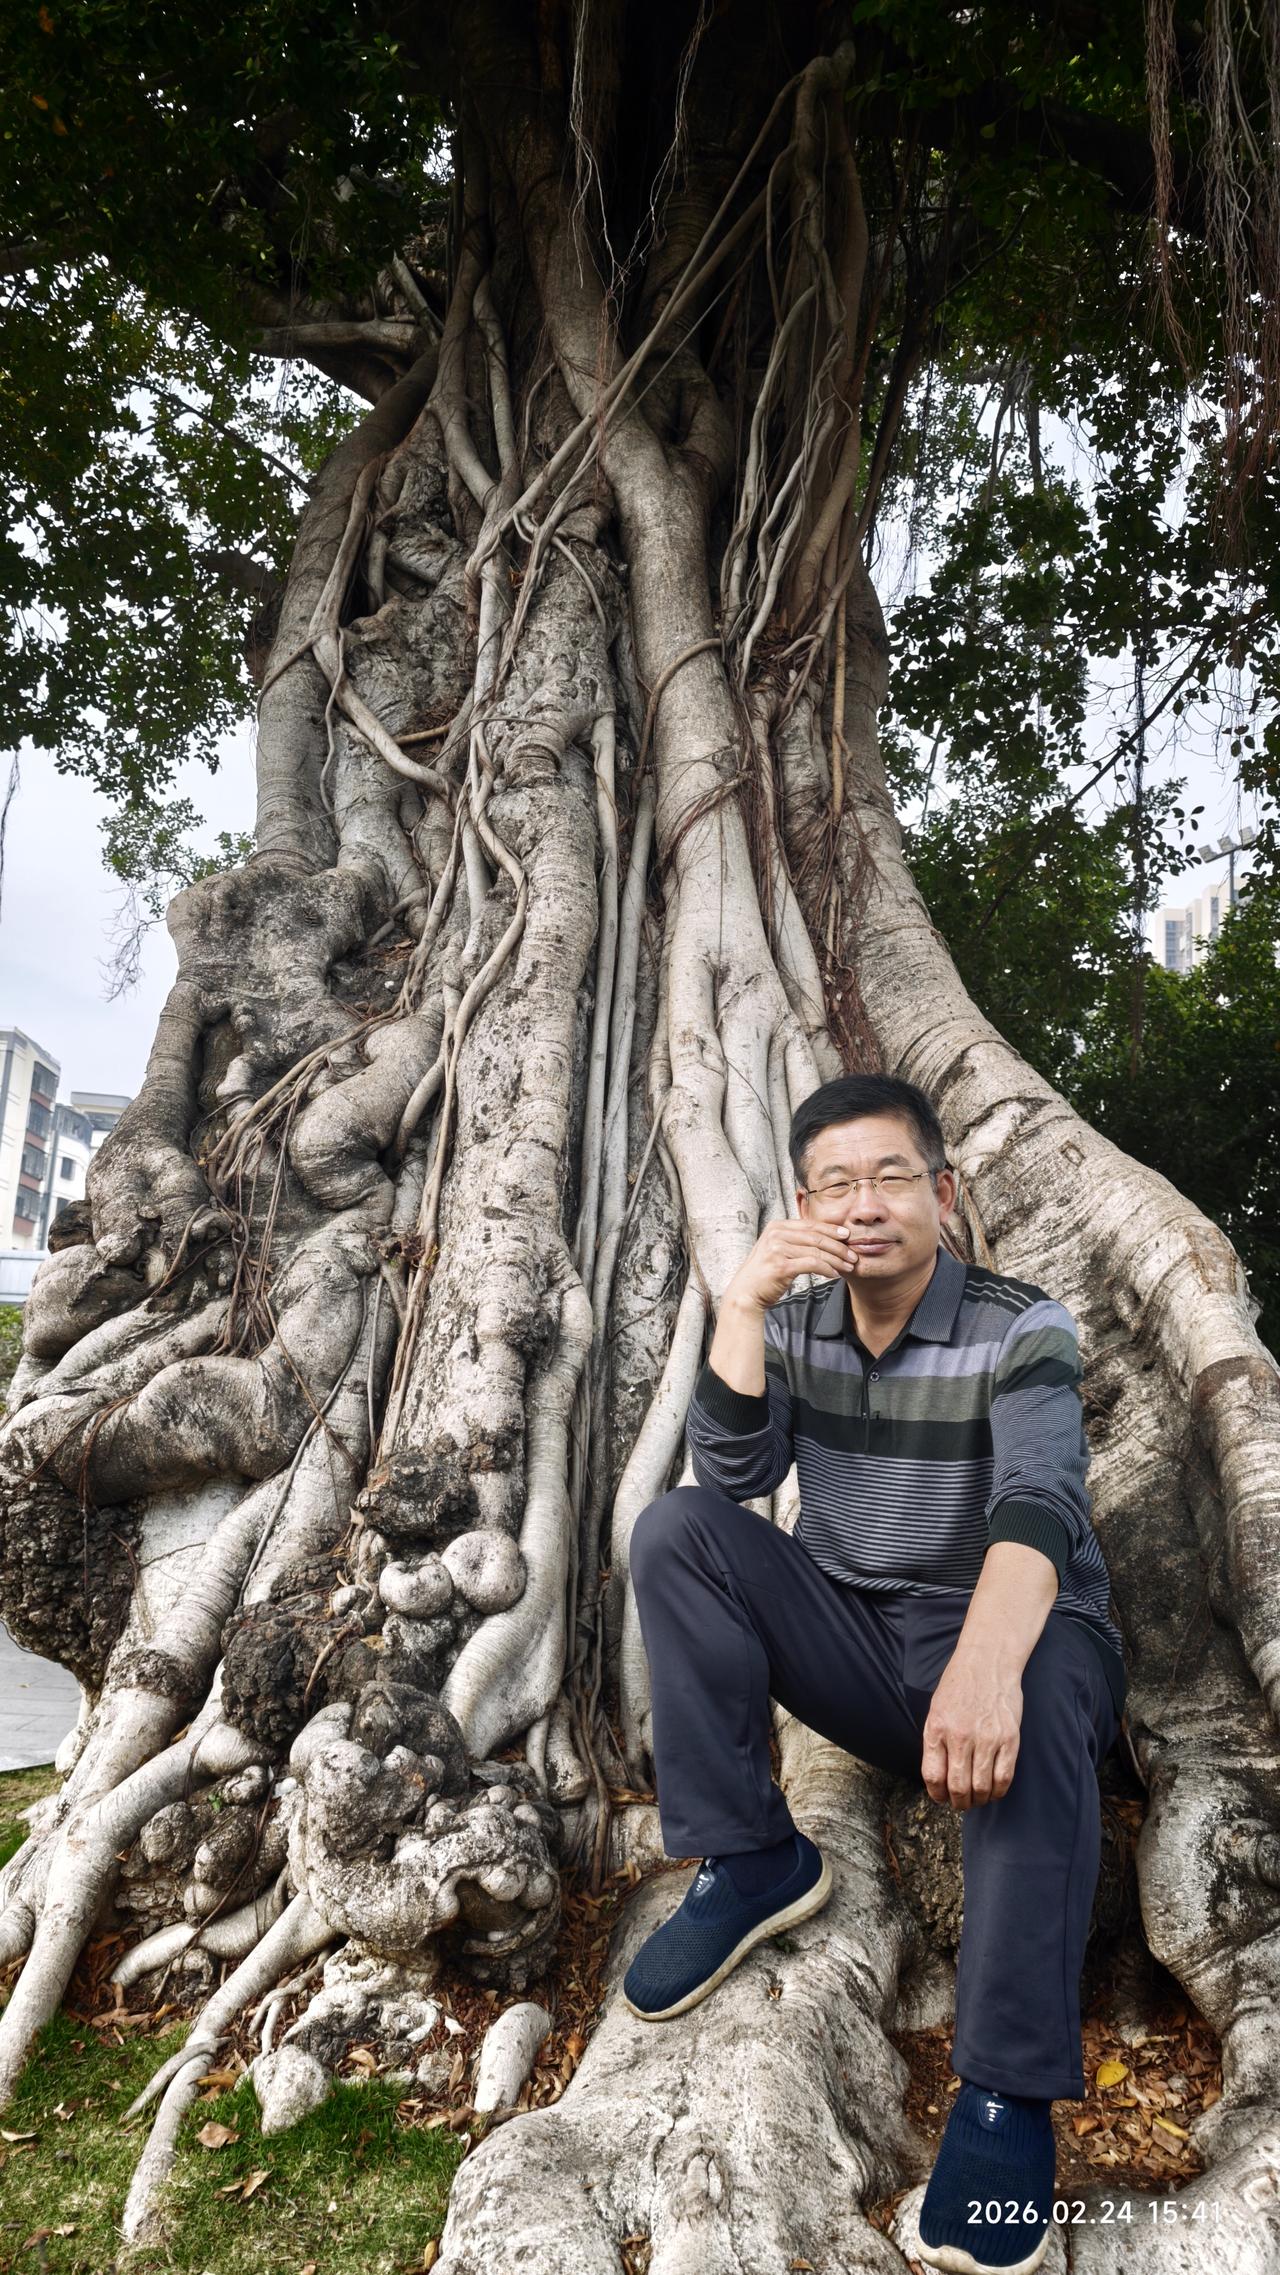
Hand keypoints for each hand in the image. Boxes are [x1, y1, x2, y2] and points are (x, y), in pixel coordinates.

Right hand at [726, 1215, 857, 1311]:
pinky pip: (812, 1264)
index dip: (831, 1230)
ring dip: (836, 1259)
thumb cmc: (765, 1273)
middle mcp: (776, 1234)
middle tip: (853, 1255)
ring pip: (816, 1251)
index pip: (810, 1225)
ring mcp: (777, 1249)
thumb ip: (796, 1241)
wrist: (746, 1293)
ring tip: (848, 1266)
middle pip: (816, 1237)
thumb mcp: (778, 1250)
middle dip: (838, 1246)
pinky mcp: (781, 1265)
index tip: (847, 1237)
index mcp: (777, 1226)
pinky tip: (835, 1274)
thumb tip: (825, 1238)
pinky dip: (827, 1269)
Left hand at [920, 1648, 1022, 1809]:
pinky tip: (994, 1790)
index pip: (934, 1776)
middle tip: (961, 1803)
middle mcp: (961, 1735)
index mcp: (938, 1728)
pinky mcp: (1009, 1738)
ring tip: (977, 1798)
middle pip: (958, 1787)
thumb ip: (935, 1742)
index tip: (941, 1797)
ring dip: (978, 1799)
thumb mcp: (936, 1710)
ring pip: (982, 1787)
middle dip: (959, 1802)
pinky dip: (998, 1791)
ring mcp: (987, 1738)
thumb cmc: (959, 1686)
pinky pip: (1004, 1777)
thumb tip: (938, 1777)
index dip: (937, 1794)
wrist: (988, 1662)